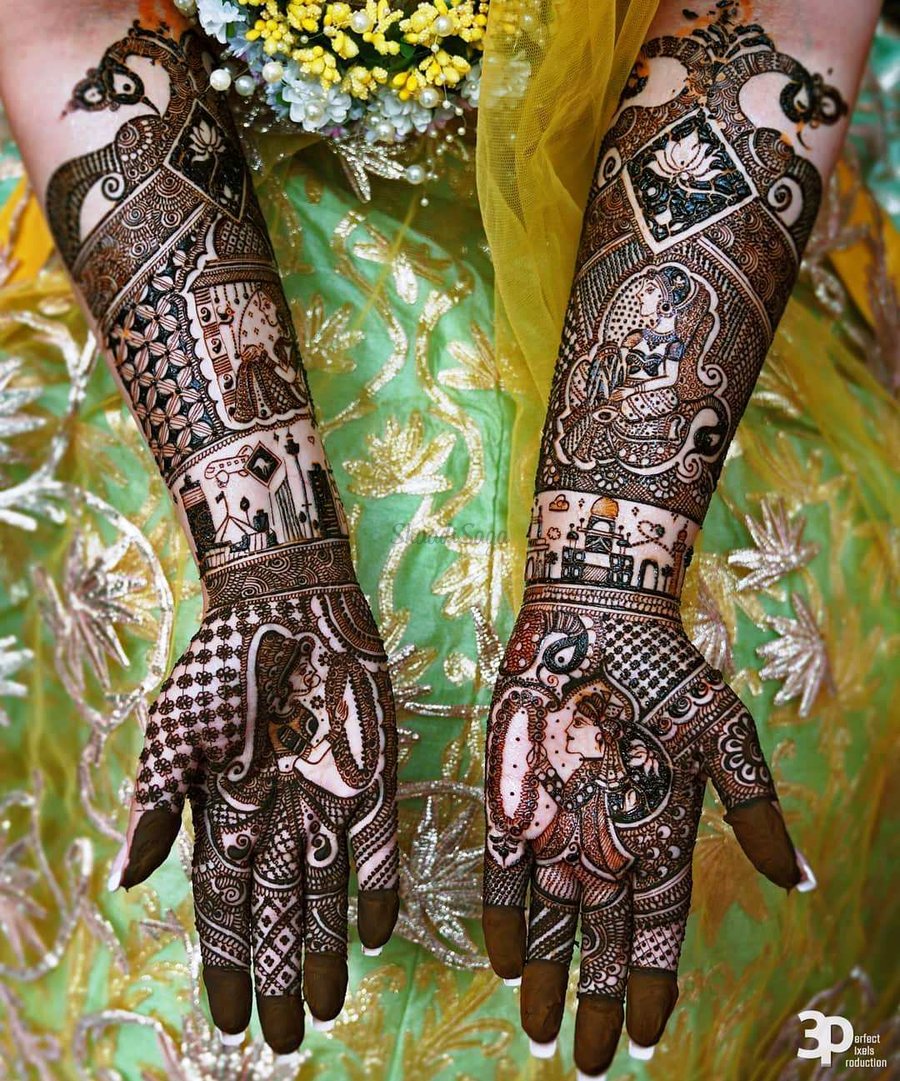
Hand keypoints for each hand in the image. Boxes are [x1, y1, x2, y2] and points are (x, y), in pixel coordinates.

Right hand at [111, 557, 398, 1053]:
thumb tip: (127, 883)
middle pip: (277, 911)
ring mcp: (325, 799)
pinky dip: (376, 887)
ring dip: (324, 946)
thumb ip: (157, 804)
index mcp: (226, 810)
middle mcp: (276, 816)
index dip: (226, 962)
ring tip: (326, 1006)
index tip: (229, 1020)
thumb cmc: (223, 664)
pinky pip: (377, 843)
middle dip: (278, 972)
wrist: (288, 602)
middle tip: (283, 1038)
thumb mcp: (177, 732)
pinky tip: (373, 935)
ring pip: (325, 890)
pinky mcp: (371, 776)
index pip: (224, 905)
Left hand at [482, 582, 806, 1074]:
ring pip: (551, 916)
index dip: (655, 982)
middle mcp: (606, 840)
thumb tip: (800, 881)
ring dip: (548, 973)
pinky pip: (503, 867)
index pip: (660, 928)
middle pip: (602, 938)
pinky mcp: (513, 794)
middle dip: (597, 998)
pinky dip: (505, 913)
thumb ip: (755, 810)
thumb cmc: (668, 674)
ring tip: (540, 1033)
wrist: (599, 615)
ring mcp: (557, 821)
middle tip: (586, 1061)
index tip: (649, 1037)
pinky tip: (505, 960)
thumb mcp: (725, 738)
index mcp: (659, 833)